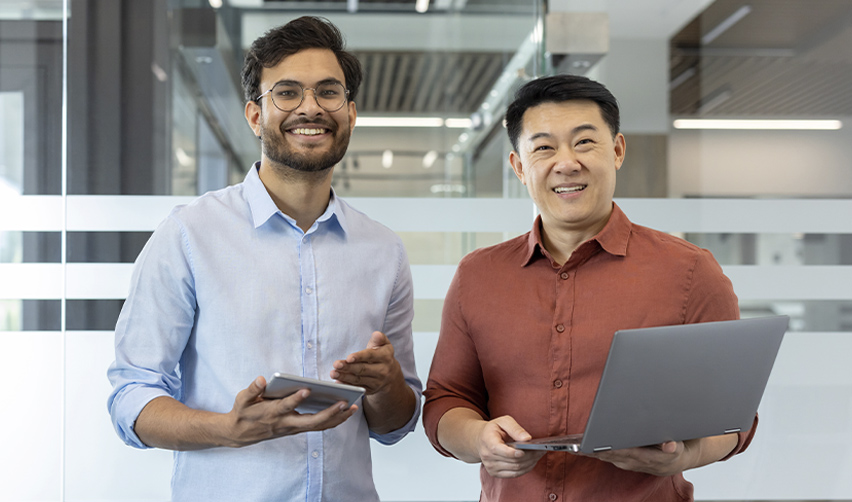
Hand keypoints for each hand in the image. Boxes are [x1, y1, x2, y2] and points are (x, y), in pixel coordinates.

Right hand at [225, 376, 356, 446]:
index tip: (306, 389)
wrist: (240, 434)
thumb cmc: (243, 412)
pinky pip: (318, 427)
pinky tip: (345, 412)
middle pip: (310, 421)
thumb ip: (252, 390)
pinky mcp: (297, 429)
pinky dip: (333, 421)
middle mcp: (285, 423)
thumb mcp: (242, 399)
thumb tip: (261, 379)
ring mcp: (293, 428)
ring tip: (353, 407)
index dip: (295, 399)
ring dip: (337, 419)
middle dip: (329, 413)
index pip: (285, 406)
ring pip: (318, 426)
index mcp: (272, 413)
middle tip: (344, 403)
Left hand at [331, 331, 401, 395]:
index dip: (359, 357)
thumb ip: (379, 338)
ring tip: (333, 373)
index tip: (348, 358)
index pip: (370, 356)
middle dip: (348, 367)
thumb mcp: (385, 345)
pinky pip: (357, 388)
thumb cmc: (383, 355)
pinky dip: (347, 386)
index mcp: (385, 357)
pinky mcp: (370, 390)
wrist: (391, 375)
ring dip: (344, 377)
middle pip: (362, 369)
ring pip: (358, 379)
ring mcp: (376, 382)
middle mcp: (382, 371)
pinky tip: (338, 382)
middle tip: (336, 365)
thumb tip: (376, 334)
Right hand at [475, 416, 545, 477]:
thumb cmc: (494, 429)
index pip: (500, 450)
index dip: (514, 453)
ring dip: (530, 463)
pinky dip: (526, 468)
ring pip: (516, 469)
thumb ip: (515, 428)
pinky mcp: (496, 473)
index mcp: (487, 441)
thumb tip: (527, 439)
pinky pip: (515, 474)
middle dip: (529, 456)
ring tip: (540, 454)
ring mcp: (491, 467)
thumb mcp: (503, 421)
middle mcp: (487, 457)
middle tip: (542, 450)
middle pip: (512, 461)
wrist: (480, 440)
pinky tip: (533, 461)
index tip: (526, 450)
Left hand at [581, 441, 689, 476]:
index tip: (594, 444)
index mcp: (644, 458)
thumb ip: (673, 446)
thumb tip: (670, 446)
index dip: (608, 449)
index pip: (623, 452)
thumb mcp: (679, 447)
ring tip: (571, 442)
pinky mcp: (620, 460)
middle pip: (608, 455)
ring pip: (603, 456)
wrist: (674, 461)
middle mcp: (631, 462)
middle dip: (591, 449)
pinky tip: (578, 445)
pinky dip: (591, 451)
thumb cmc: (675, 451)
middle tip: (574, 443)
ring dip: (588, 450)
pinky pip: (603, 455)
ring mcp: (625, 462)